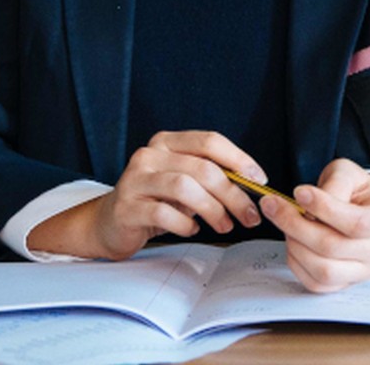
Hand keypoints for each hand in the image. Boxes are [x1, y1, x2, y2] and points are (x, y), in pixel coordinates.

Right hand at [31, 130, 264, 260]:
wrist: (110, 223)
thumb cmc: (155, 201)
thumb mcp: (185, 182)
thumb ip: (212, 177)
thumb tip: (253, 184)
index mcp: (167, 142)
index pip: (210, 141)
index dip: (239, 159)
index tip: (259, 180)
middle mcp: (149, 155)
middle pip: (203, 169)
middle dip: (233, 195)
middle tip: (249, 216)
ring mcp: (135, 180)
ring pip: (185, 189)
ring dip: (213, 210)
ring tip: (224, 226)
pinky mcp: (126, 207)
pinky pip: (165, 214)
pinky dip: (185, 224)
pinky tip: (191, 229)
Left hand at [264, 157, 369, 292]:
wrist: (358, 209)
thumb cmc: (353, 191)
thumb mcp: (347, 174)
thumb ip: (334, 184)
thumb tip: (310, 202)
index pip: (357, 223)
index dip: (325, 209)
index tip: (299, 192)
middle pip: (333, 247)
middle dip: (296, 225)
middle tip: (274, 205)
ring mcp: (361, 271)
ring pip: (323, 269)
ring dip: (294, 244)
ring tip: (284, 223)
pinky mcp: (342, 284)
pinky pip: (314, 283)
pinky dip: (296, 262)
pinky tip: (292, 240)